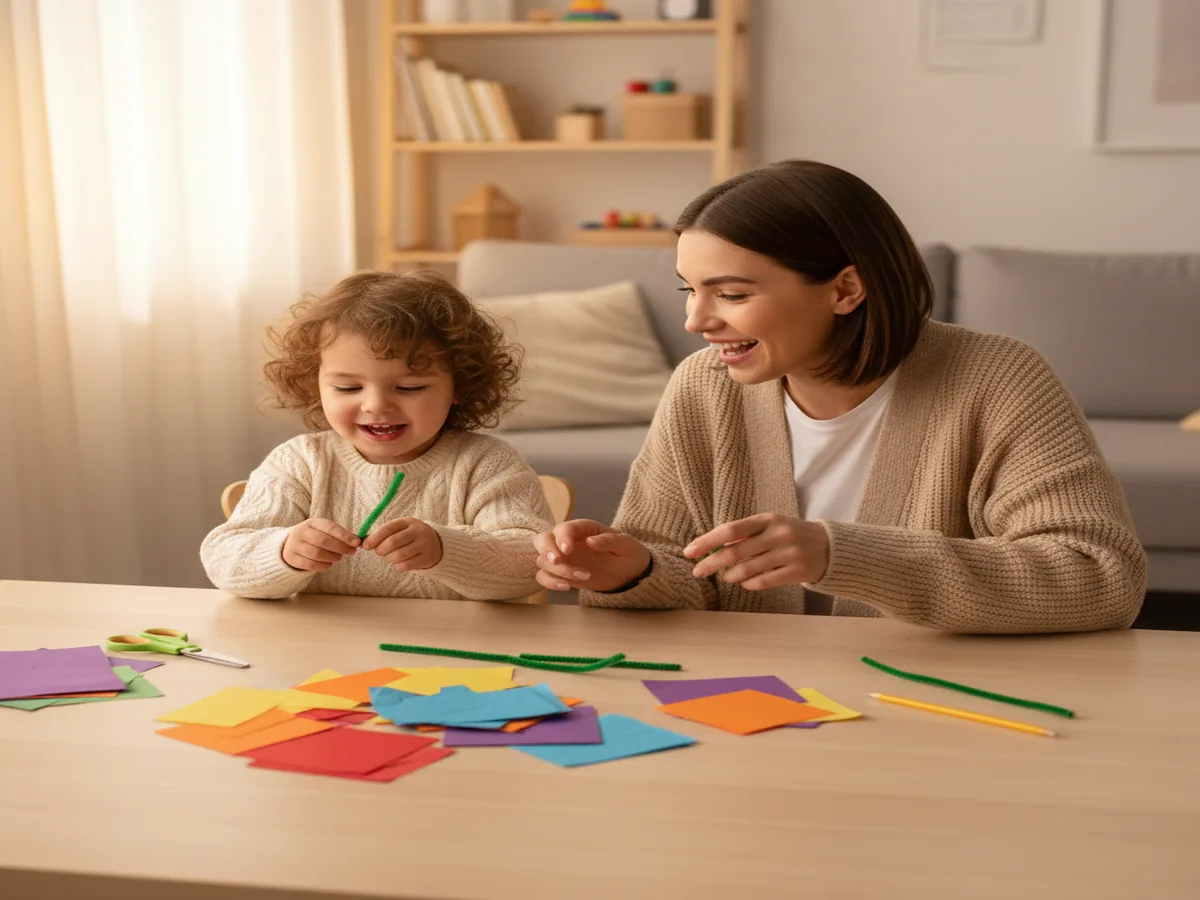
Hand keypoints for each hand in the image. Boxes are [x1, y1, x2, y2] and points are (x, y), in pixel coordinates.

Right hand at [282, 519, 359, 571]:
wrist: (290, 544)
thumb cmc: (314, 537)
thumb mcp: (324, 530)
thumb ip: (339, 534)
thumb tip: (357, 542)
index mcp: (312, 522)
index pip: (330, 527)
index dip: (345, 535)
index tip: (357, 542)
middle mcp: (301, 532)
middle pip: (323, 541)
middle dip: (341, 547)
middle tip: (351, 551)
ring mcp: (294, 545)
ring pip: (317, 554)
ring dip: (332, 557)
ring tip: (339, 557)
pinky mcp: (292, 558)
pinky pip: (310, 565)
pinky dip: (323, 566)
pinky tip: (329, 564)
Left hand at [362, 518, 442, 571]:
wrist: (437, 543)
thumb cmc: (411, 536)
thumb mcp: (401, 529)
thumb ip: (384, 533)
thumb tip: (365, 542)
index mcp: (408, 522)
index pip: (388, 528)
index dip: (374, 537)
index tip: (365, 546)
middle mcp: (418, 531)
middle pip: (393, 542)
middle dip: (381, 550)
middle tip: (380, 552)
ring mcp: (424, 545)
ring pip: (398, 555)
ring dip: (389, 559)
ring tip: (390, 557)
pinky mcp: (427, 558)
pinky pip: (406, 566)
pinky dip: (397, 566)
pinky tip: (399, 563)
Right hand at [534, 519, 650, 592]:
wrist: (630, 574)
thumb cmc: (629, 553)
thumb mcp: (626, 545)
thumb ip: (610, 541)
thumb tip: (591, 541)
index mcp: (583, 529)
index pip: (564, 528)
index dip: (562, 537)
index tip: (568, 550)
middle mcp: (569, 541)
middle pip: (543, 539)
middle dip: (547, 550)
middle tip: (558, 561)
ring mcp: (563, 558)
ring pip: (543, 560)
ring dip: (557, 570)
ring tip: (583, 576)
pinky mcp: (562, 574)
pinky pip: (544, 576)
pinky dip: (550, 582)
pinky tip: (567, 587)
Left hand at [685, 515, 829, 589]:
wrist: (830, 547)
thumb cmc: (791, 535)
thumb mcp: (770, 526)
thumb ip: (745, 534)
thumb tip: (713, 547)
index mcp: (768, 519)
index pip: (731, 530)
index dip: (708, 541)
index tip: (690, 551)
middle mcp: (778, 534)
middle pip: (736, 551)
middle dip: (712, 563)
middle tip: (697, 572)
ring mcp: (789, 553)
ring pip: (749, 569)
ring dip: (731, 576)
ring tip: (726, 578)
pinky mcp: (798, 571)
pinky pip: (765, 581)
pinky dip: (750, 584)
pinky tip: (745, 583)